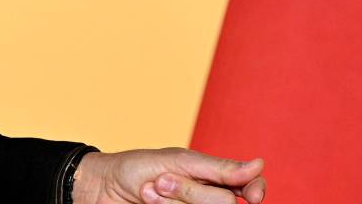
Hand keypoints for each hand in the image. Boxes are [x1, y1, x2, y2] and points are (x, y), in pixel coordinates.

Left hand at [73, 149, 264, 203]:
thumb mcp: (177, 162)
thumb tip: (259, 165)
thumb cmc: (137, 168)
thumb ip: (218, 168)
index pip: (251, 184)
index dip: (255, 190)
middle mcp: (207, 197)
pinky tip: (149, 202)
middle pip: (223, 202)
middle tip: (161, 181)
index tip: (251, 195)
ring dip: (173, 201)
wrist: (102, 188)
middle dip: (189, 191)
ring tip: (150, 191)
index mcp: (213, 176)